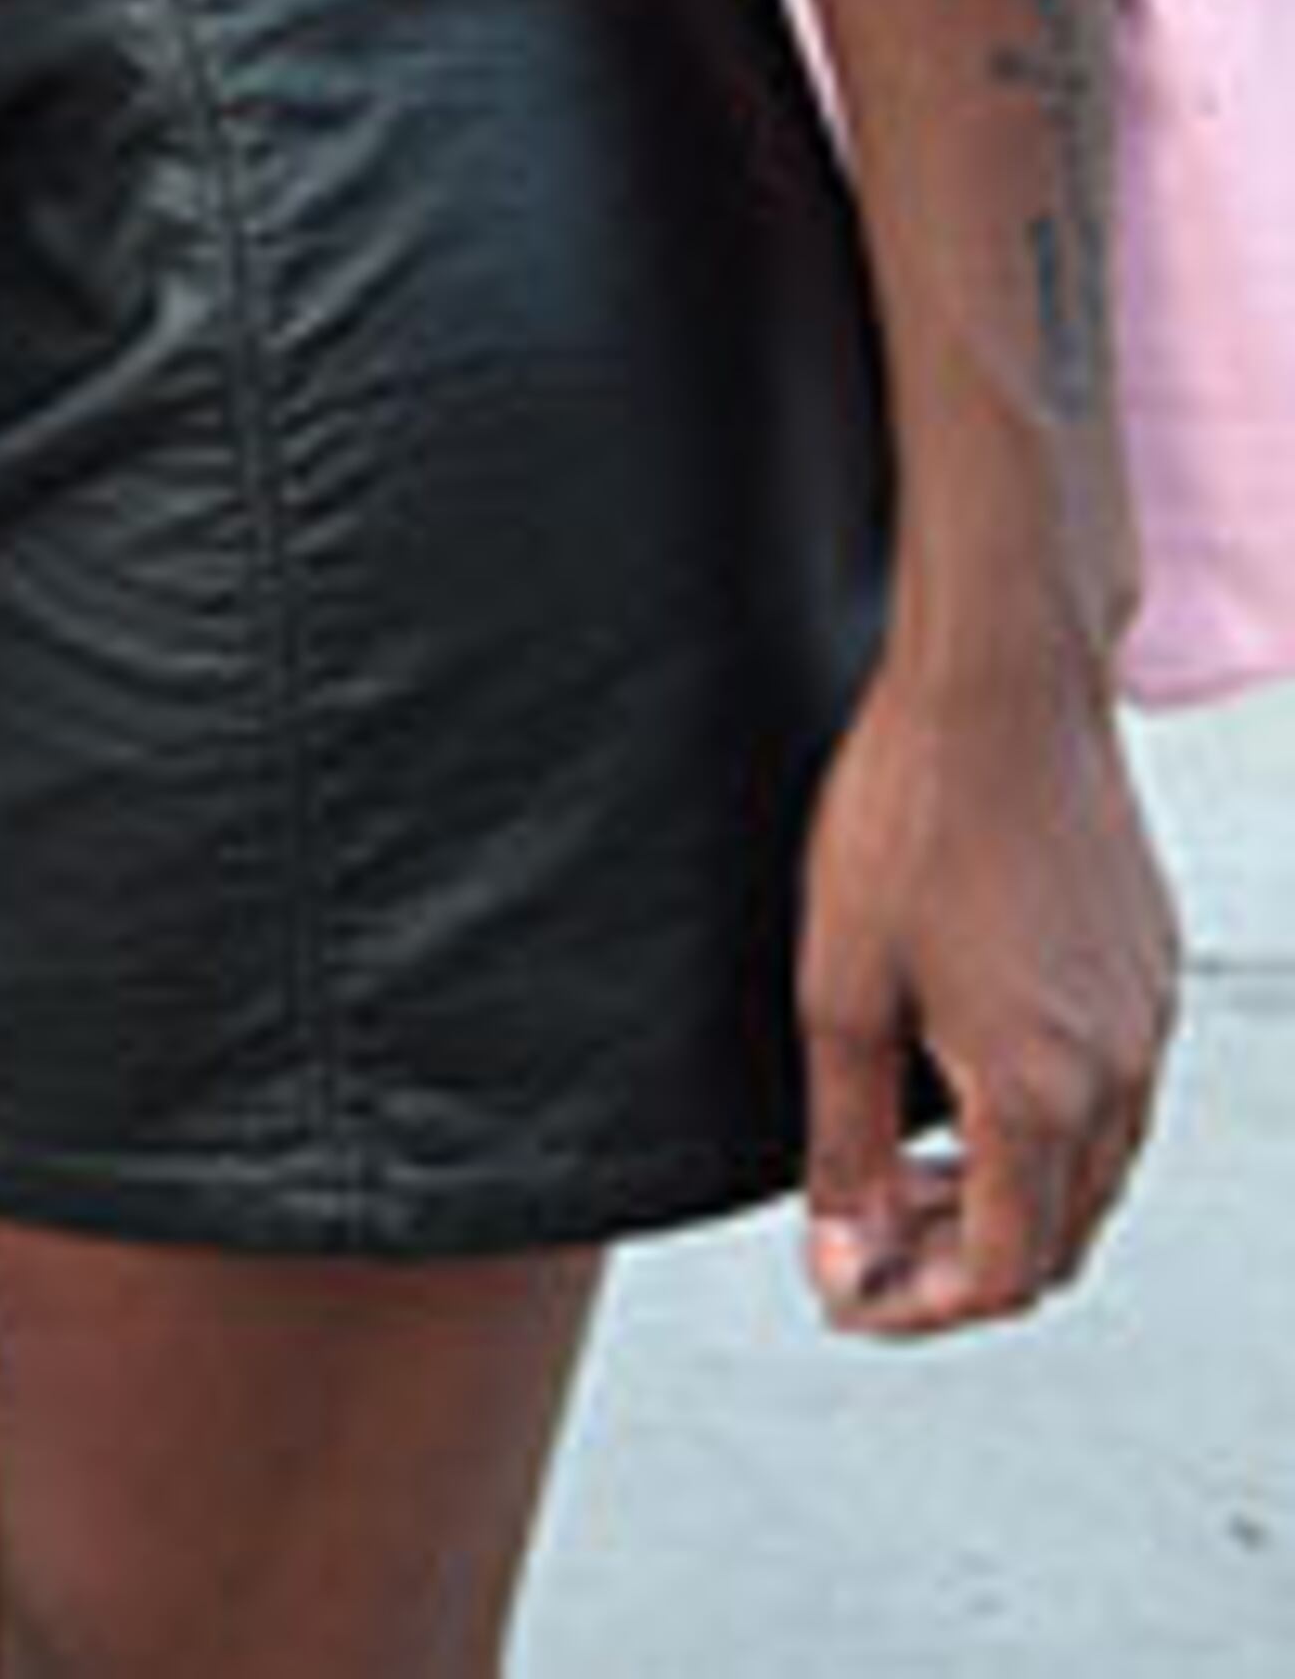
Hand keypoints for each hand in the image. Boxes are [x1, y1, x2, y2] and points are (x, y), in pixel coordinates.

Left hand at [794, 648, 1175, 1335]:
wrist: (1004, 687)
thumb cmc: (911, 817)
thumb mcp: (843, 986)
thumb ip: (843, 1142)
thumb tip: (841, 1256)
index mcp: (1042, 1095)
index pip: (1001, 1274)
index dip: (920, 1306)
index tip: (848, 1293)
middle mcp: (1119, 1076)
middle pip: (1057, 1240)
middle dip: (962, 1262)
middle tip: (871, 1236)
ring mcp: (1148, 1021)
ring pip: (1095, 1173)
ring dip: (1009, 1197)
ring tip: (912, 1166)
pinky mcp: (1152, 967)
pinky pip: (1116, 1095)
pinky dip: (1048, 1127)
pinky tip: (971, 1075)